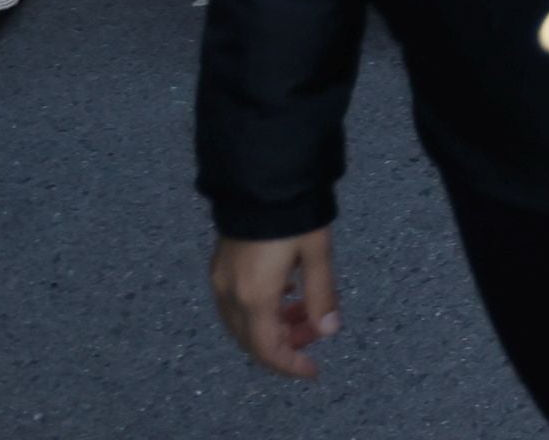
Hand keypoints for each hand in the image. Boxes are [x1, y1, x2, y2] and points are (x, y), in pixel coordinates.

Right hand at [210, 229, 340, 379]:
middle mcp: (229, 294)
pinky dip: (260, 311)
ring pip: (241, 323)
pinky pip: (235, 304)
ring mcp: (220, 280)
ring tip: (304, 314)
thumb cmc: (294, 214)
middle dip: (283, 346)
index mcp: (254, 297)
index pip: (267, 349)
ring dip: (271, 328)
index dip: (289, 364)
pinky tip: (285, 294)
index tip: (313, 370)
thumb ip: (322, 294)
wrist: (261, 178)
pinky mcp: (219, 266)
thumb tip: (329, 330)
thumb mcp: (317, 253)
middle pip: (251, 340)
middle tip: (315, 335)